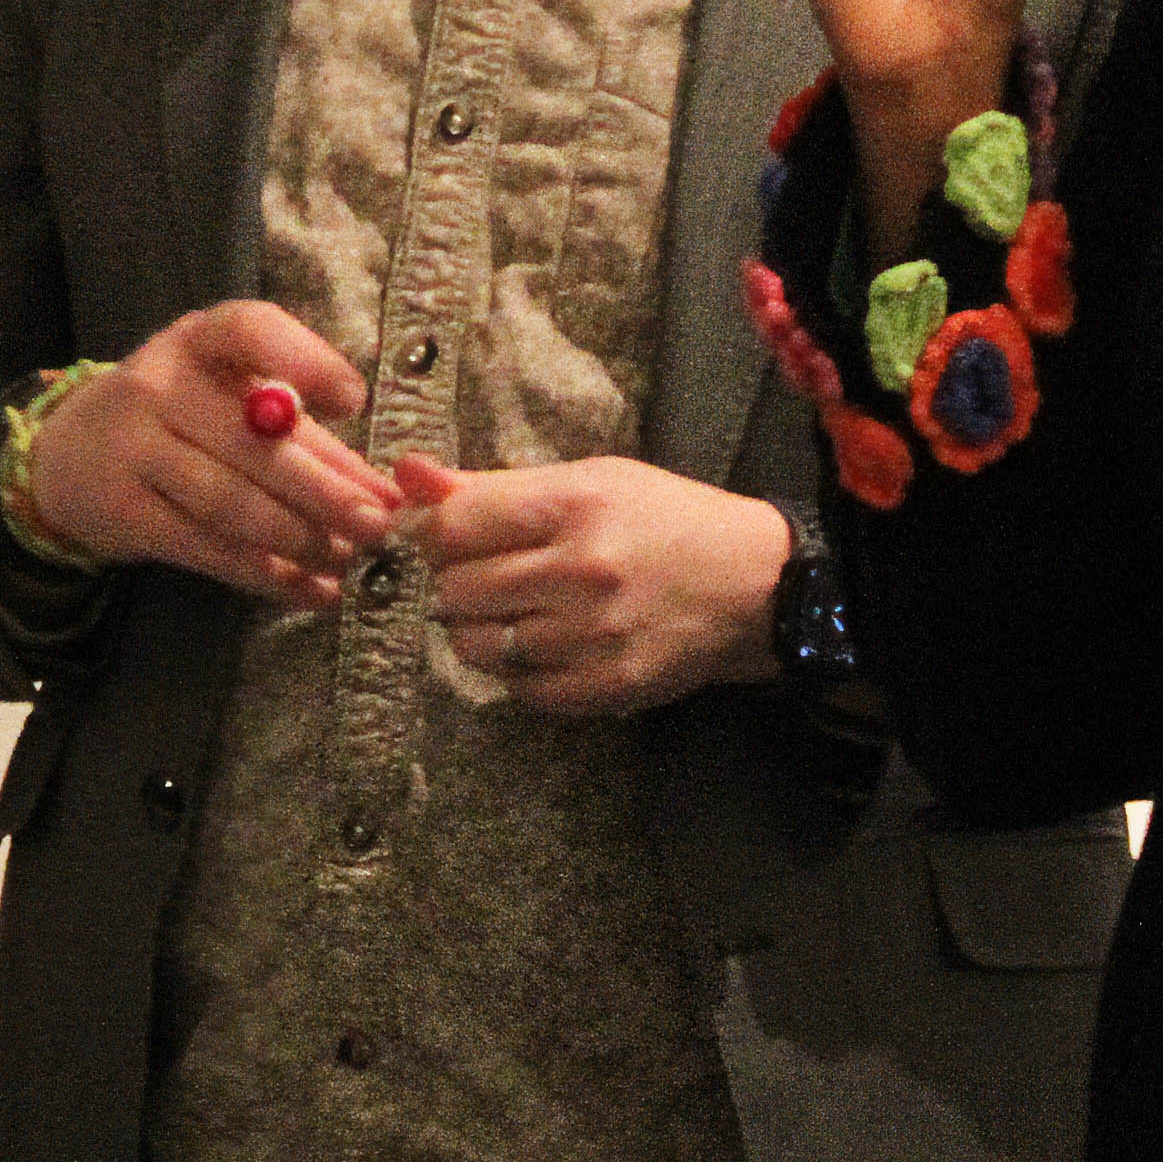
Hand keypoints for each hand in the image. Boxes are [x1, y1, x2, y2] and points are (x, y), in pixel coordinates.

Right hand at [24, 302, 406, 610]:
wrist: (67, 458)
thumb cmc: (176, 419)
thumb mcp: (229, 402)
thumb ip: (307, 439)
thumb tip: (384, 492)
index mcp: (196, 341)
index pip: (249, 330)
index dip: (306, 359)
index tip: (353, 402)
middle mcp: (158, 386)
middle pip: (254, 442)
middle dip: (327, 490)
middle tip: (380, 526)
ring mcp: (133, 449)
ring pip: (231, 503)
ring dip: (299, 539)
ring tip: (348, 559)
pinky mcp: (124, 513)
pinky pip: (205, 549)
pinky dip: (264, 575)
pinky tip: (308, 589)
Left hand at [389, 455, 789, 717]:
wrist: (758, 587)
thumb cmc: (667, 520)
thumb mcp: (589, 480)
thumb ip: (491, 485)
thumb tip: (404, 473)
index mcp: (574, 504)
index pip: (453, 527)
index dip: (432, 534)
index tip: (446, 538)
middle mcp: (581, 572)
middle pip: (455, 589)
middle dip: (457, 582)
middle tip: (489, 574)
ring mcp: (593, 637)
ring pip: (475, 646)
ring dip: (478, 629)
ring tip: (514, 610)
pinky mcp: (606, 688)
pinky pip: (517, 689)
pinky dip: (516, 670)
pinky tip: (544, 644)